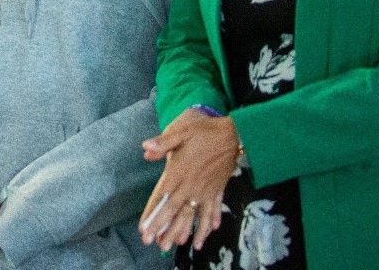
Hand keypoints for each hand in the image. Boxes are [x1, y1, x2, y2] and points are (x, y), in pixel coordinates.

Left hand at [139, 109, 240, 251]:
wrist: (233, 135)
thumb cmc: (204, 132)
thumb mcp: (180, 132)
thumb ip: (163, 143)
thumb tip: (145, 148)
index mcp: (179, 172)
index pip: (162, 197)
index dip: (153, 214)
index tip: (145, 229)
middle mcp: (192, 185)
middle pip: (176, 211)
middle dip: (166, 229)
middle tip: (157, 245)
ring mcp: (206, 190)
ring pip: (195, 215)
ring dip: (188, 231)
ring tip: (180, 245)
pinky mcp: (218, 189)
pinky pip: (214, 209)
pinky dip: (211, 222)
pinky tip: (209, 232)